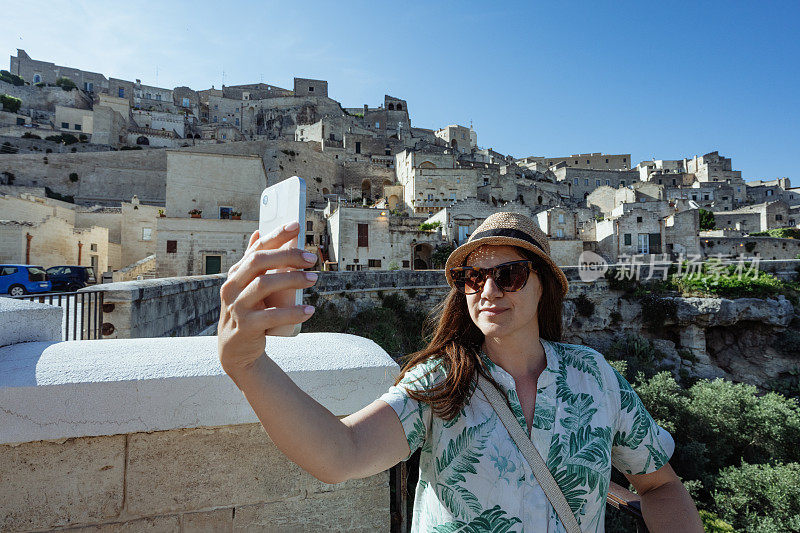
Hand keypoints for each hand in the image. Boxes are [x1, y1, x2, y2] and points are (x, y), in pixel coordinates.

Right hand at [217, 222, 317, 379]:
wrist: (236, 350)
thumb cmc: (248, 312)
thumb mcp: (248, 286)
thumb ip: (253, 261)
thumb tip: (260, 231)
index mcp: (236, 274)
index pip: (256, 248)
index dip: (276, 235)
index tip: (296, 225)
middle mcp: (232, 287)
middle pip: (258, 262)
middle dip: (287, 255)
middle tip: (312, 259)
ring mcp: (237, 306)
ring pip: (263, 284)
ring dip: (292, 279)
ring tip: (314, 279)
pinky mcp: (246, 327)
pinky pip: (271, 316)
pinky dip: (292, 312)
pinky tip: (309, 310)